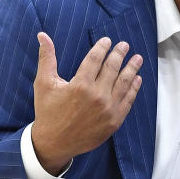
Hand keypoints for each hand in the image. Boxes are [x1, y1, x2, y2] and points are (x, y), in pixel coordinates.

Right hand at [31, 32, 142, 173]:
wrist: (54, 143)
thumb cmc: (48, 112)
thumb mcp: (44, 83)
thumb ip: (46, 57)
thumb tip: (42, 35)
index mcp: (80, 84)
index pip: (96, 58)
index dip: (102, 47)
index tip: (107, 41)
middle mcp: (97, 96)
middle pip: (113, 68)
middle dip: (119, 54)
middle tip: (124, 45)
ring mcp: (108, 109)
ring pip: (124, 83)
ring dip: (132, 68)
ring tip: (137, 58)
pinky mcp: (114, 121)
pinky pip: (128, 101)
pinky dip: (134, 89)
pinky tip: (137, 79)